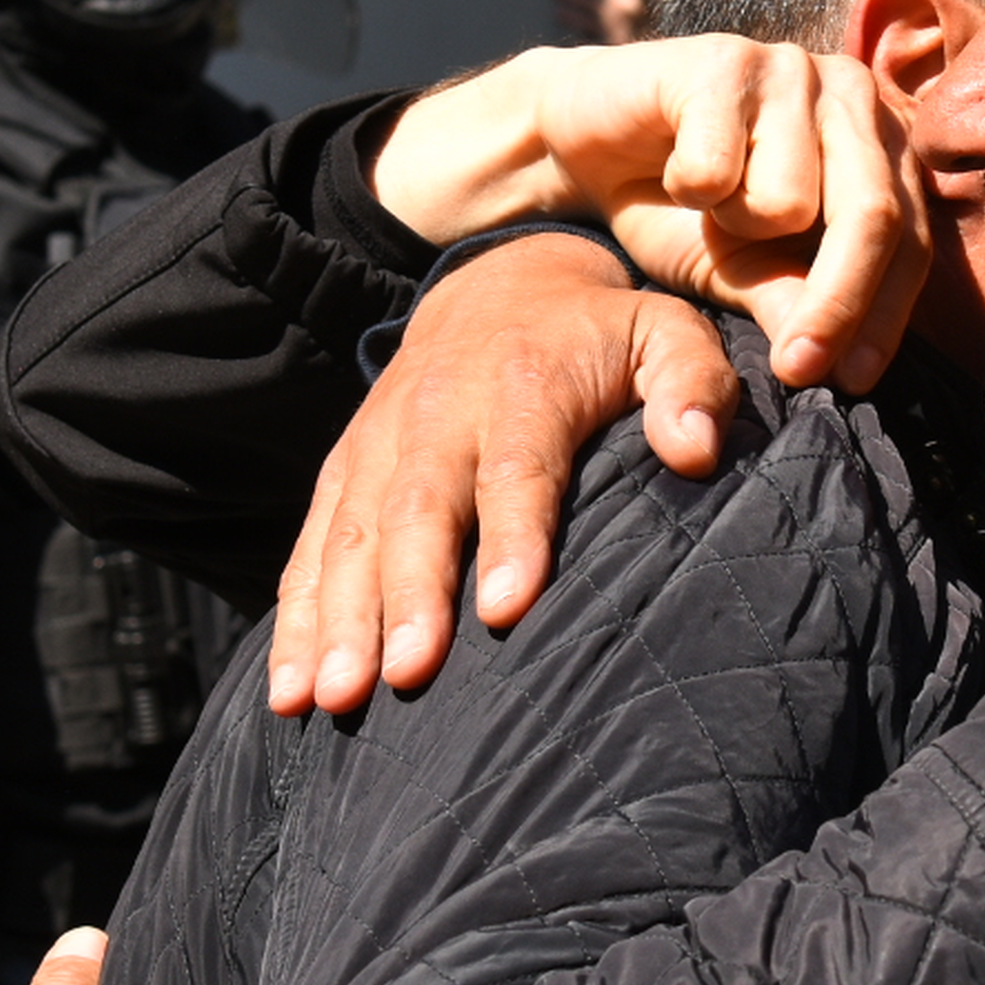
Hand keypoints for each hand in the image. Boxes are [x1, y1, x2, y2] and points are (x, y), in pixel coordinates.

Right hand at [268, 234, 739, 714]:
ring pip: (350, 533)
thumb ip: (692, 383)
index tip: (507, 609)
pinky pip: (309, 546)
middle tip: (408, 676)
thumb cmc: (600, 337)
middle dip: (408, 595)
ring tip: (330, 698)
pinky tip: (289, 691)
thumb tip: (696, 450)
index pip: (518, 464)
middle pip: (417, 507)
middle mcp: (439, 411)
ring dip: (337, 619)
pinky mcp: (344, 469)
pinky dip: (294, 618)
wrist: (500, 286)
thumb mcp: (664, 335)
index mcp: (524, 383)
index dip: (512, 534)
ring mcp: (379, 442)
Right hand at [372, 39, 927, 394]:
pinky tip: (673, 165)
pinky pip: (717, 169)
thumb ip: (795, 302)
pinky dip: (685, 188)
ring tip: (708, 201)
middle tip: (797, 369)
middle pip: (872, 215)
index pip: (912, 238)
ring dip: (731, 226)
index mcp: (881, 144)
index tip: (856, 382)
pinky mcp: (726, 58)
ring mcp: (792, 68)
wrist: (581, 139)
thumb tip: (846, 365)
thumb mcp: (743, 272)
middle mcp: (852, 94)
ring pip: (789, 200)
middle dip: (836, 303)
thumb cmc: (680, 207)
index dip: (884, 315)